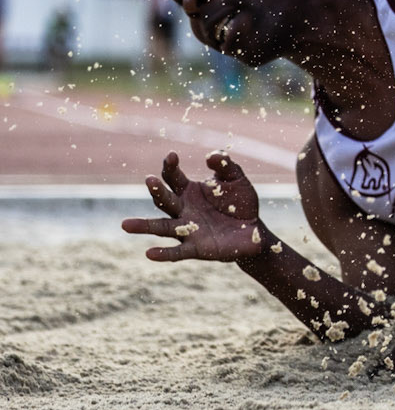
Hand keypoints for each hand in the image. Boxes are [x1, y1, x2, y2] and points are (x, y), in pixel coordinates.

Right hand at [122, 151, 265, 262]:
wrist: (253, 231)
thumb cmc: (240, 203)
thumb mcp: (236, 179)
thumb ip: (225, 165)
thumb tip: (211, 155)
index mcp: (189, 191)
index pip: (172, 177)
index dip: (170, 166)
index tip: (172, 155)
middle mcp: (183, 210)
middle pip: (164, 199)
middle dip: (157, 190)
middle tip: (150, 180)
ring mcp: (187, 230)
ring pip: (162, 227)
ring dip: (144, 226)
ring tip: (125, 225)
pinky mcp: (196, 249)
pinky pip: (177, 252)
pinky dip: (163, 253)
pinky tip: (149, 254)